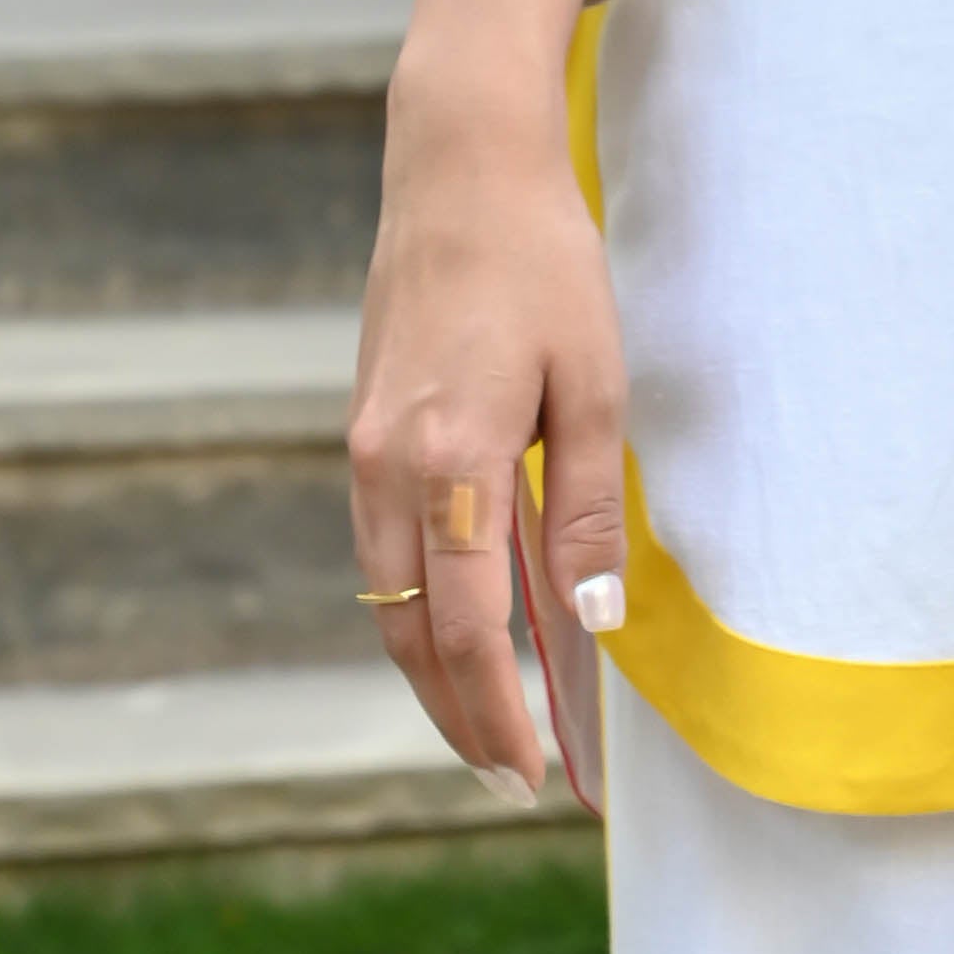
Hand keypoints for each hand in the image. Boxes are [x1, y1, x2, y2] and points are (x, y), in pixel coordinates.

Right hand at [347, 0, 621, 799]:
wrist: (458, 170)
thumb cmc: (542, 265)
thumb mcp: (589, 382)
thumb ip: (582, 510)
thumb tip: (590, 625)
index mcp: (449, 459)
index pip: (470, 630)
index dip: (503, 712)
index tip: (538, 773)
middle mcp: (387, 470)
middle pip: (415, 637)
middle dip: (465, 718)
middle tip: (519, 782)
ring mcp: (364, 454)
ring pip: (390, 604)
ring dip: (436, 676)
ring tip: (495, 731)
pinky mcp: (363, 436)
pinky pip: (385, 554)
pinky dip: (419, 611)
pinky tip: (464, 635)